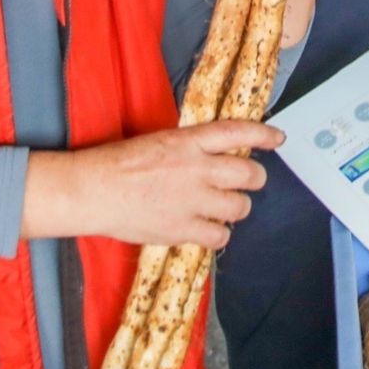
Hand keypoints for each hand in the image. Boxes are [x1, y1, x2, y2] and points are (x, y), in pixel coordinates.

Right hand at [23, 120, 281, 247]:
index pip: (239, 133)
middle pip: (250, 174)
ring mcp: (192, 200)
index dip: (264, 135)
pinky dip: (217, 235)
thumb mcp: (158, 142)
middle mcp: (197, 168)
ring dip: (235, 207)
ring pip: (240, 207)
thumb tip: (215, 156)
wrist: (91, 190)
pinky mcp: (182, 229)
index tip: (277, 139)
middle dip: (254, 179)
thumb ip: (190, 148)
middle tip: (246, 183)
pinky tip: (206, 230)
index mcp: (189, 141)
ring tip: (221, 208)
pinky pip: (219, 236)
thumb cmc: (116, 164)